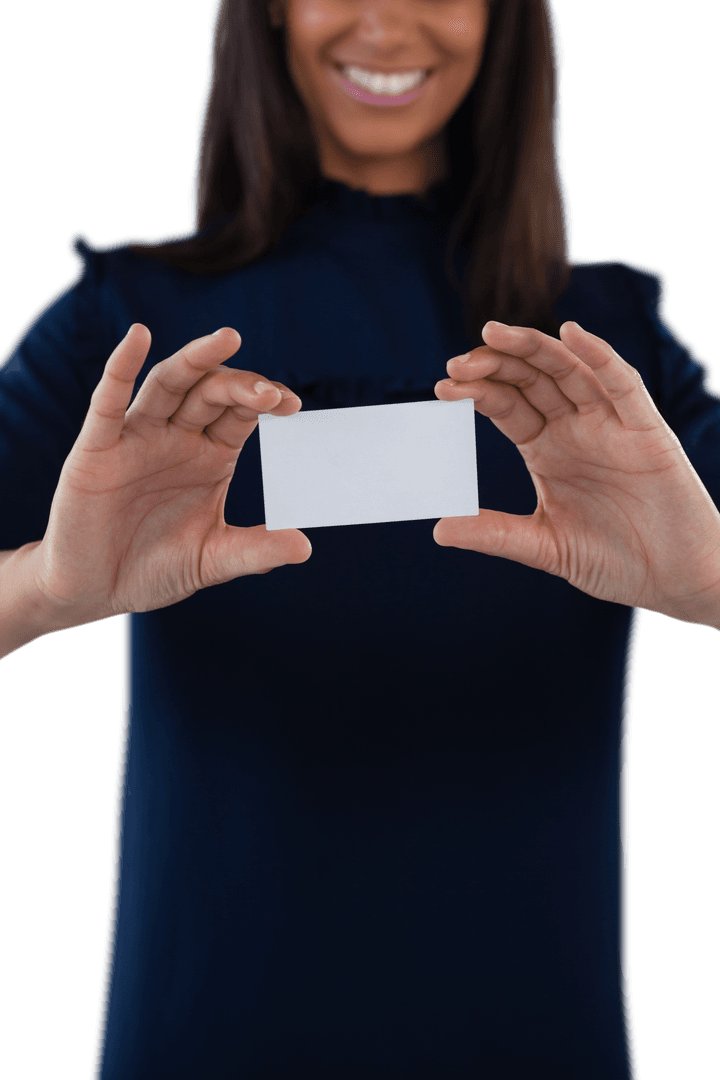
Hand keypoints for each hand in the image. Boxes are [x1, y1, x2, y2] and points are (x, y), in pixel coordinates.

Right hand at [31, 325, 310, 625]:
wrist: (94, 590)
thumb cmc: (153, 568)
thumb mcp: (211, 561)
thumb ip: (255, 551)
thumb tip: (305, 548)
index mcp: (209, 456)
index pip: (241, 413)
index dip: (264, 401)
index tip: (292, 404)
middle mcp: (175, 438)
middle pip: (210, 392)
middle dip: (240, 385)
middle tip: (269, 394)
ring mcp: (136, 438)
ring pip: (167, 385)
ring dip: (196, 360)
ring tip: (227, 339)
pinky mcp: (97, 449)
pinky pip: (108, 402)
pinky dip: (122, 366)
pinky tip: (138, 337)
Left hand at [434, 320, 719, 627]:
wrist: (674, 581)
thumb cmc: (614, 560)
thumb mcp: (545, 547)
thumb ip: (495, 534)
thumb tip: (438, 530)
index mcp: (547, 449)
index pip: (506, 405)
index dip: (477, 392)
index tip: (442, 389)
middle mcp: (575, 429)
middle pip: (530, 379)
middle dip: (494, 364)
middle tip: (457, 365)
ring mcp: (611, 426)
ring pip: (569, 371)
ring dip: (533, 348)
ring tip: (495, 333)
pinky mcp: (647, 432)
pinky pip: (623, 386)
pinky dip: (599, 357)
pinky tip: (571, 334)